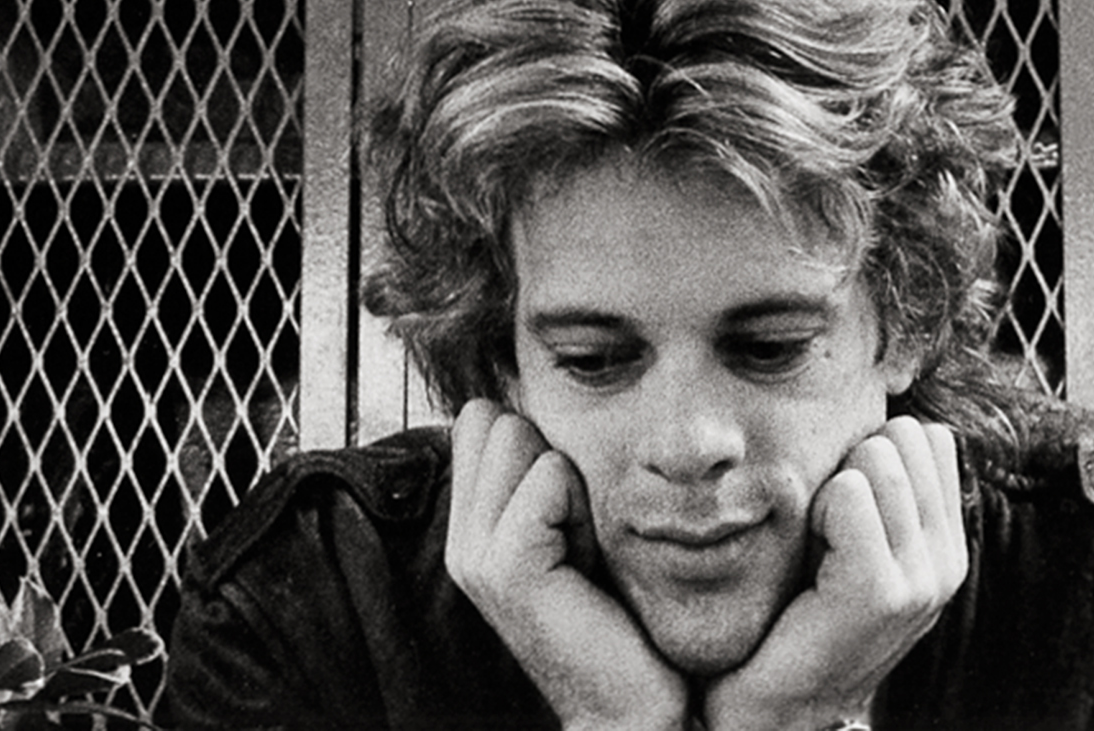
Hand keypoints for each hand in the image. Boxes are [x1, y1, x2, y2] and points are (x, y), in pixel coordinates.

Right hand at [447, 398, 691, 730]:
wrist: (633, 701)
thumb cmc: (621, 608)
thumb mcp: (576, 524)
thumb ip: (545, 468)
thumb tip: (535, 392)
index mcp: (471, 523)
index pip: (482, 414)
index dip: (540, 445)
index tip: (570, 515)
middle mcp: (460, 536)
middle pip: (497, 417)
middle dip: (553, 456)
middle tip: (579, 533)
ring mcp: (473, 554)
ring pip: (517, 435)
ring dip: (571, 481)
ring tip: (584, 547)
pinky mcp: (503, 568)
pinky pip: (548, 477)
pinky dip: (581, 507)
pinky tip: (587, 563)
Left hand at [700, 418, 966, 730]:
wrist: (774, 707)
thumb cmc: (798, 612)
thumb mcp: (858, 546)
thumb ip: (884, 492)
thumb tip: (883, 415)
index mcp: (948, 547)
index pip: (930, 436)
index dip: (875, 453)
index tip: (845, 509)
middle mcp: (947, 563)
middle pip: (906, 435)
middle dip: (855, 463)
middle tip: (828, 529)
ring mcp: (921, 580)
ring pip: (877, 456)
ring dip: (832, 488)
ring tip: (820, 545)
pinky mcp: (880, 592)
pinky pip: (847, 493)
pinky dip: (818, 511)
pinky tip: (811, 558)